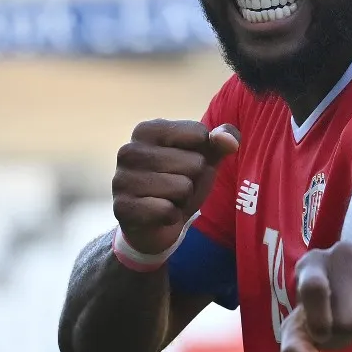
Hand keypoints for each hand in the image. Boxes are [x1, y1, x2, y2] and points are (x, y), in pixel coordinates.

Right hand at [112, 119, 239, 254]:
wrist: (156, 223)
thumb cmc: (181, 180)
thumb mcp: (205, 157)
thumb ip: (221, 141)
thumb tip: (230, 141)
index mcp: (147, 129)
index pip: (199, 134)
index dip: (203, 154)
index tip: (185, 162)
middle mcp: (129, 150)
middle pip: (194, 162)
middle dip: (194, 179)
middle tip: (177, 185)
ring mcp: (121, 179)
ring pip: (183, 187)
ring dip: (184, 198)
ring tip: (169, 198)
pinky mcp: (122, 208)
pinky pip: (168, 210)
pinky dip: (172, 215)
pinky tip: (160, 214)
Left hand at [280, 242, 351, 351]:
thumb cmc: (328, 311)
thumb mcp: (303, 330)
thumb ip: (295, 349)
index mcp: (311, 264)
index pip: (314, 288)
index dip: (320, 321)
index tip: (322, 332)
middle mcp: (343, 253)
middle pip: (346, 318)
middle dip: (346, 329)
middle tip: (347, 316)